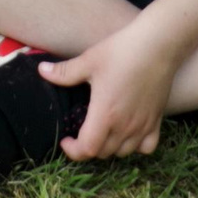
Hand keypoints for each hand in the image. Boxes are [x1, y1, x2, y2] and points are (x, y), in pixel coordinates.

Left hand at [43, 23, 177, 162]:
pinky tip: (129, 132)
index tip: (66, 140)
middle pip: (103, 152)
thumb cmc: (121, 51)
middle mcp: (125, 126)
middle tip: (81, 131)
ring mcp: (142, 125)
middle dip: (88, 146)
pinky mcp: (157, 121)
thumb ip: (65, 72)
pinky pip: (146, 147)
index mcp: (105, 114)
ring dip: (110, 147)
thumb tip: (41, 71)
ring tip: (102, 131)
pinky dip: (136, 146)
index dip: (73, 151)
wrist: (157, 44)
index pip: (87, 149)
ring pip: (124, 152)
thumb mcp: (89, 61)